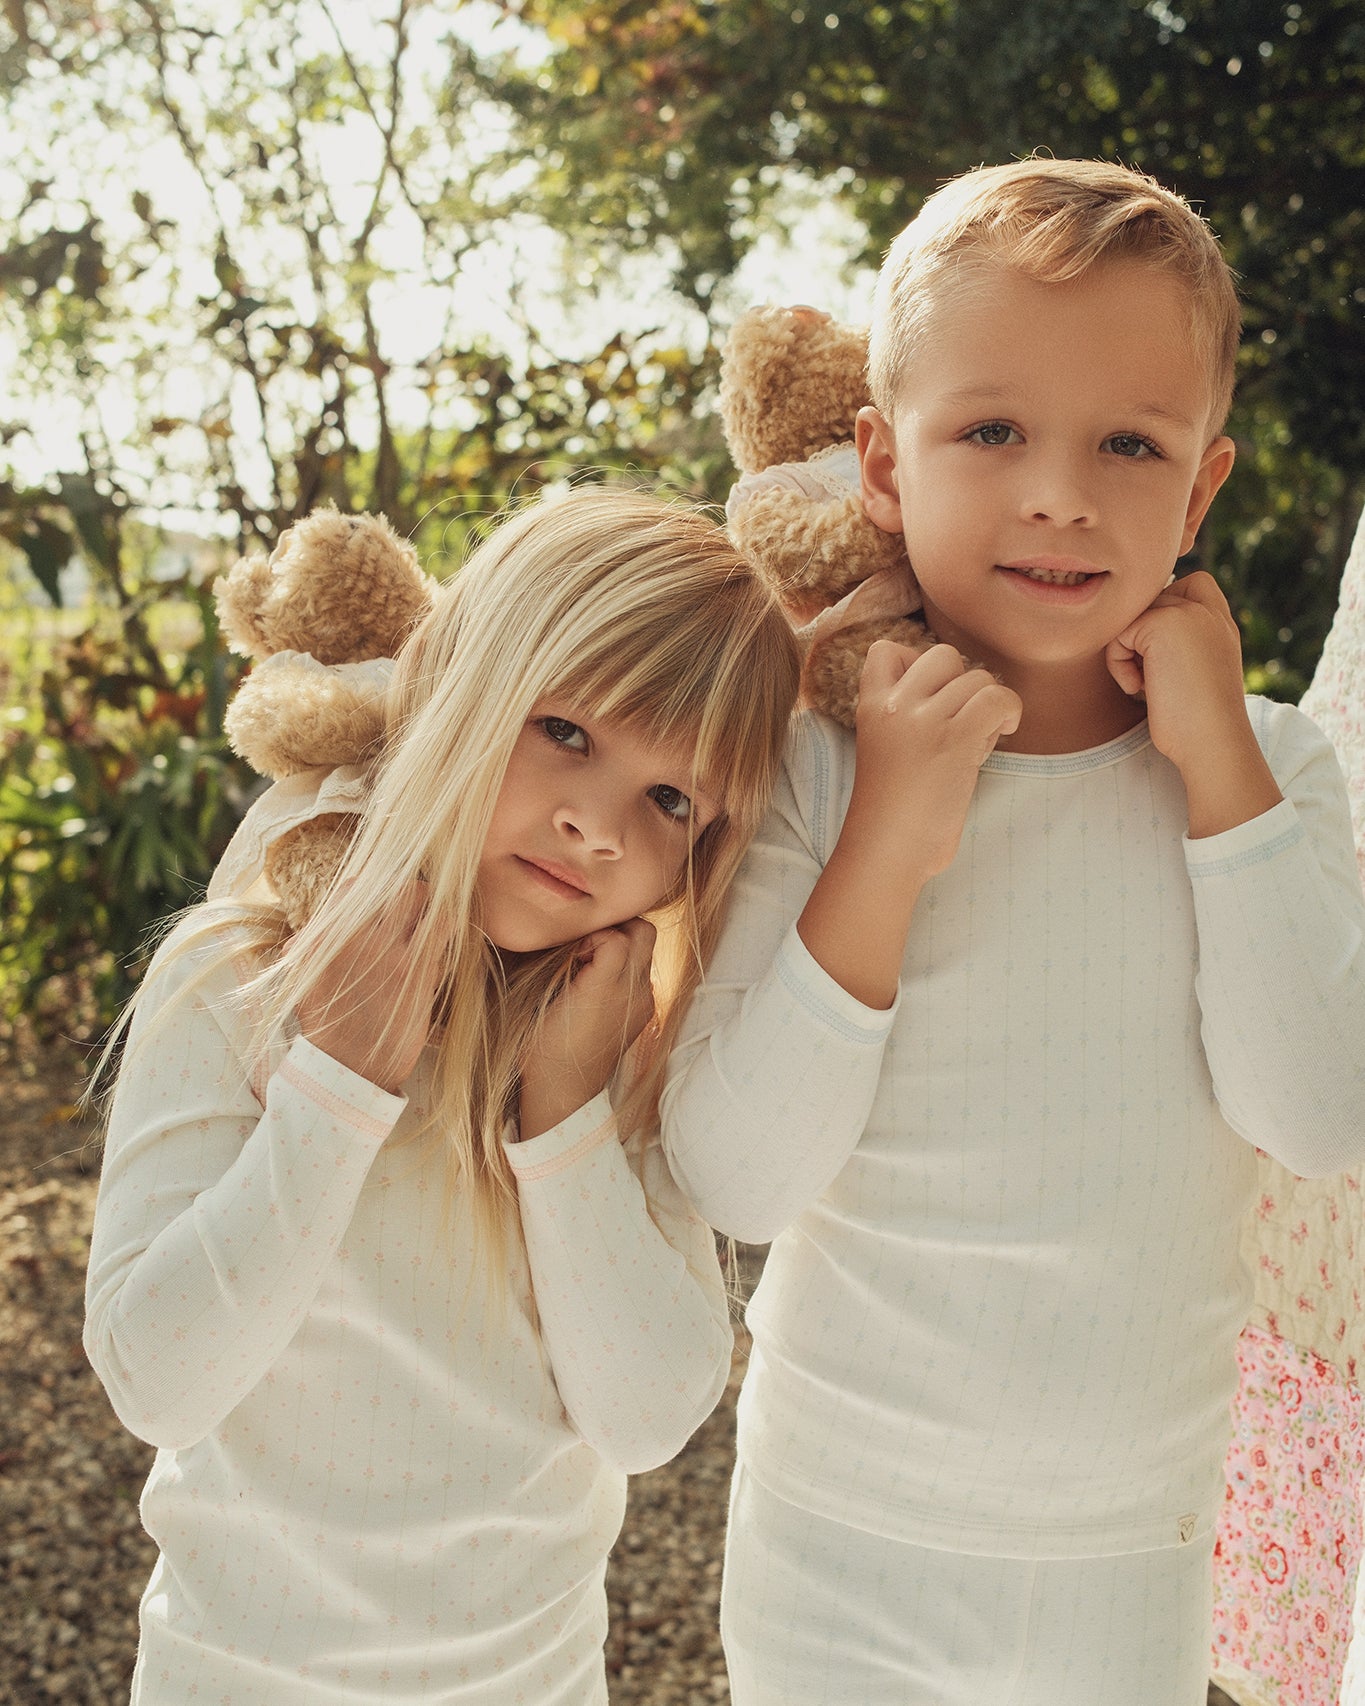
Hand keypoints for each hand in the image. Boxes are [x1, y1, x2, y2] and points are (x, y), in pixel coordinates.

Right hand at [297, 881, 440, 1093]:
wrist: (348, 1066)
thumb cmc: (326, 1021)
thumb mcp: (303, 976)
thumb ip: (313, 941)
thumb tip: (331, 914)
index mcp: (326, 938)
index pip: (357, 887)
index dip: (371, 890)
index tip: (378, 903)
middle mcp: (361, 939)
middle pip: (401, 888)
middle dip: (409, 893)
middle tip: (409, 907)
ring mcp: (395, 955)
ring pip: (428, 905)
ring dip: (430, 910)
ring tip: (426, 922)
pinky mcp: (421, 974)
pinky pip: (443, 935)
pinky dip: (442, 936)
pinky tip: (434, 947)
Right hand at [518, 918, 656, 1139]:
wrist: (565, 1089)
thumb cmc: (544, 1044)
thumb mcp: (543, 996)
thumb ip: (565, 959)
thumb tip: (575, 933)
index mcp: (605, 988)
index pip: (616, 936)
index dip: (593, 934)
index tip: (574, 949)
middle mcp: (633, 992)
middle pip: (644, 932)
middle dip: (618, 927)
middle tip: (591, 940)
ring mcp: (644, 1002)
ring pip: (647, 950)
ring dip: (625, 944)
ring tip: (596, 959)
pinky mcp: (646, 1011)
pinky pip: (644, 972)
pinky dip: (628, 966)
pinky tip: (604, 979)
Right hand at [849, 640, 1022, 883]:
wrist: (886, 850)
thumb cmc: (890, 813)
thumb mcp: (882, 749)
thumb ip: (905, 716)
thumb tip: (957, 693)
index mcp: (870, 706)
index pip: (886, 650)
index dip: (916, 663)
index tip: (930, 698)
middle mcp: (895, 705)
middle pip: (943, 655)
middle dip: (962, 683)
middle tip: (960, 722)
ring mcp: (924, 721)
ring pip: (977, 677)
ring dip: (988, 707)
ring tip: (976, 741)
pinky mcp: (956, 741)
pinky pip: (998, 699)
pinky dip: (1009, 713)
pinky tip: (999, 736)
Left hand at [1106, 572, 1281, 835]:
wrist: (1213, 743)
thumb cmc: (1196, 723)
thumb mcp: (1195, 671)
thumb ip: (1178, 642)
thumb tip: (1133, 630)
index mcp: (1220, 622)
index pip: (1190, 584)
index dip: (1164, 613)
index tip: (1163, 659)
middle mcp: (1208, 611)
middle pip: (1150, 601)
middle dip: (1141, 639)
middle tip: (1156, 677)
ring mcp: (1189, 613)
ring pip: (1132, 617)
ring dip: (1128, 653)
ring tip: (1150, 684)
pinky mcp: (1163, 624)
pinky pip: (1118, 634)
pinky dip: (1119, 665)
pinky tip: (1141, 689)